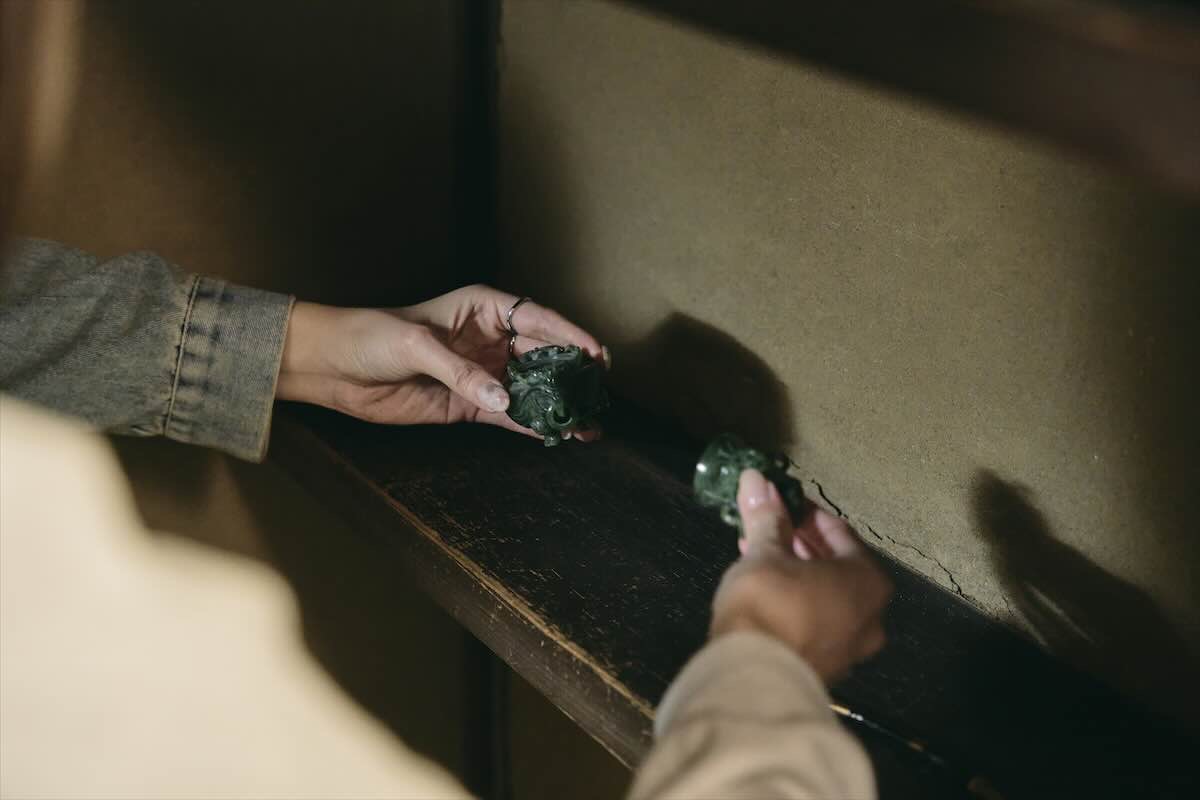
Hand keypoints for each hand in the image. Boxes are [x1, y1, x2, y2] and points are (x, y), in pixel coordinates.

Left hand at [277, 285, 606, 436]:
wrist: (333, 368)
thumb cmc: (371, 336)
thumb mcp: (416, 345)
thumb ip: (461, 372)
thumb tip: (502, 400)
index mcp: (482, 308)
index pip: (536, 319)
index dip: (570, 335)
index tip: (596, 354)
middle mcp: (489, 339)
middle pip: (543, 356)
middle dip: (572, 375)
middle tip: (599, 394)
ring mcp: (482, 373)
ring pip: (530, 389)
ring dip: (557, 406)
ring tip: (588, 425)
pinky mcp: (469, 405)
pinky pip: (509, 417)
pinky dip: (533, 426)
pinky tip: (558, 436)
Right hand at [710, 469, 892, 682]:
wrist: (754, 675)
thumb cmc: (769, 602)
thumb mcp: (765, 553)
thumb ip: (766, 517)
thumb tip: (756, 477)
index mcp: (867, 581)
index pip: (840, 534)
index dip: (809, 515)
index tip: (785, 503)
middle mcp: (871, 616)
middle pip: (836, 568)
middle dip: (802, 545)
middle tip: (773, 528)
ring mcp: (851, 649)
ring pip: (825, 598)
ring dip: (797, 575)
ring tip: (762, 557)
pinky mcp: (826, 669)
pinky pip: (814, 623)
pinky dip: (795, 604)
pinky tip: (765, 594)